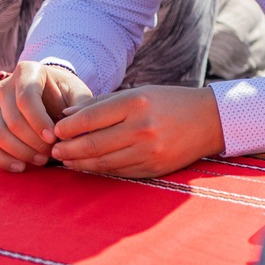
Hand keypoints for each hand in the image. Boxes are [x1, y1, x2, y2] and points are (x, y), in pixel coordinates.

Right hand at [0, 62, 92, 170]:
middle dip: (33, 141)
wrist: (53, 92)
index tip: (53, 138)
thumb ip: (79, 106)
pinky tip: (21, 167)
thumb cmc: (67, 92)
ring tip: (42, 160)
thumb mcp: (78, 92)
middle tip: (53, 153)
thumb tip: (70, 129)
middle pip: (12, 119)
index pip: (25, 98)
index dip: (38, 121)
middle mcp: (5, 87)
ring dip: (20, 152)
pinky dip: (2, 160)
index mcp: (27, 72)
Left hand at [49, 84, 224, 177]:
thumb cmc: (170, 102)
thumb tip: (67, 117)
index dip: (68, 127)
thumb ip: (102, 104)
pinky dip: (100, 170)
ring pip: (102, 162)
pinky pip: (118, 172)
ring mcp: (148, 151)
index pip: (91, 118)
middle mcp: (142, 128)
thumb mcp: (139, 93)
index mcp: (136, 103)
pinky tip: (89, 166)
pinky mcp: (153, 168)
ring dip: (79, 163)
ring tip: (67, 160)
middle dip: (68, 149)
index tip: (56, 130)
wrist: (210, 120)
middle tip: (54, 150)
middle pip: (92, 144)